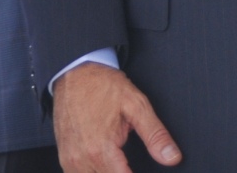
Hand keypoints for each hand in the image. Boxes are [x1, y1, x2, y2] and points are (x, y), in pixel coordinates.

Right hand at [51, 62, 180, 172]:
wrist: (75, 73)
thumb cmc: (104, 86)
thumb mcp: (136, 106)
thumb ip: (155, 135)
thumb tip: (172, 157)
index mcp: (101, 149)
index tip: (145, 170)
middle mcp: (81, 159)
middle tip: (132, 163)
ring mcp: (69, 160)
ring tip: (121, 163)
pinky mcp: (64, 158)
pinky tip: (106, 165)